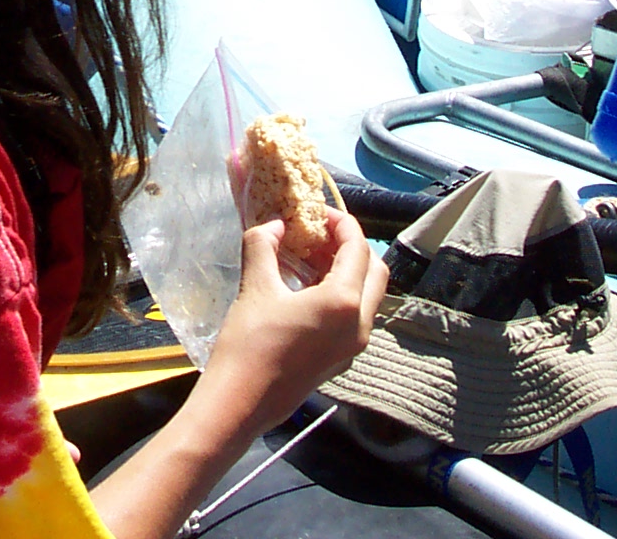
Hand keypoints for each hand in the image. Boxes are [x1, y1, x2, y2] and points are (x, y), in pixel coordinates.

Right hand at [87, 214, 388, 538]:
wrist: (241, 403)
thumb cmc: (249, 343)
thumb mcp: (255, 287)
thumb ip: (265, 245)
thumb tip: (274, 225)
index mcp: (344, 302)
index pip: (358, 248)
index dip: (343, 224)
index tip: (320, 213)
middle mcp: (360, 324)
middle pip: (375, 272)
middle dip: (352, 247)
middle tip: (320, 235)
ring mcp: (354, 347)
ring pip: (368, 297)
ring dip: (348, 272)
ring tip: (311, 259)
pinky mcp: (342, 360)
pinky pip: (355, 318)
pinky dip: (342, 296)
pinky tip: (307, 290)